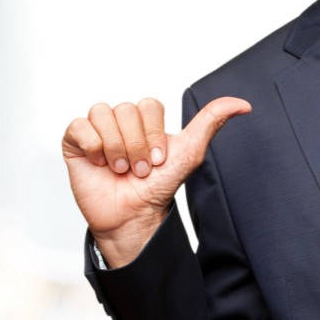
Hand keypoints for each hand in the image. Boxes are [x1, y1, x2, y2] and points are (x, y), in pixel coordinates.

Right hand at [61, 96, 250, 264]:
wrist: (133, 216)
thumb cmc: (160, 185)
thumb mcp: (190, 152)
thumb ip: (212, 122)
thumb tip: (243, 104)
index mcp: (145, 119)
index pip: (149, 104)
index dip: (154, 134)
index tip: (158, 160)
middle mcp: (121, 121)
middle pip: (126, 110)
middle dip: (136, 145)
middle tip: (138, 169)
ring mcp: (97, 130)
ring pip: (102, 114)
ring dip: (116, 148)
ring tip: (120, 169)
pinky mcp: (75, 142)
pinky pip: (79, 126)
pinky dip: (92, 145)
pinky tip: (99, 162)